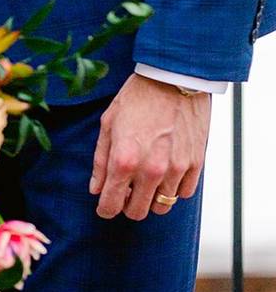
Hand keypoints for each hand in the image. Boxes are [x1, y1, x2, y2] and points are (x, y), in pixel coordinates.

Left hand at [89, 74, 210, 219]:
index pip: (111, 205)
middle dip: (127, 206)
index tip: (105, 206)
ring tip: (145, 181)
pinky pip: (184, 193)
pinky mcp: (195, 163)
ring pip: (162, 207)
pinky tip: (165, 174)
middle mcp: (150, 170)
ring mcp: (176, 169)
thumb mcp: (108, 125)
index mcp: (124, 160)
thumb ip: (101, 162)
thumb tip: (96, 189)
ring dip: (151, 199)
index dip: (105, 209)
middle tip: (125, 192)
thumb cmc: (137, 99)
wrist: (173, 79)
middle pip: (138, 212)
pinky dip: (173, 190)